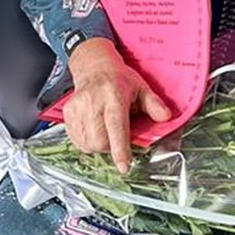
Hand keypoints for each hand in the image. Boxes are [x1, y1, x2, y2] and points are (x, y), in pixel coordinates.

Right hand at [63, 38, 172, 173]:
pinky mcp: (68, 113)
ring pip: (88, 144)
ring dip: (99, 145)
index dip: (120, 149)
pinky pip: (77, 141)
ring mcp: (78, 108)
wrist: (94, 68)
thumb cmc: (119, 80)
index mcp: (114, 95)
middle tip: (117, 135)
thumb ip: (153, 104)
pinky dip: (87, 142)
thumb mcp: (141, 88)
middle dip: (110, 147)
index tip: (124, 166)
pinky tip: (94, 128)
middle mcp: (93, 102)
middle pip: (100, 141)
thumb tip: (166, 117)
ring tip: (105, 128)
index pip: (116, 126)